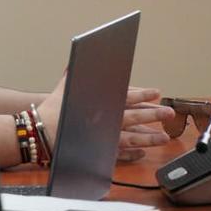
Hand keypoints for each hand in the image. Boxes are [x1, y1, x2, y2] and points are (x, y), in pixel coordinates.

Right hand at [37, 80, 173, 162]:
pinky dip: (132, 155)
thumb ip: (76, 73)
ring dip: (150, 138)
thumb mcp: (65, 85)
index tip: (156, 92)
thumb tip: (81, 55)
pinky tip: (142, 154)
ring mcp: (104, 138)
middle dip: (153, 114)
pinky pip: (120, 154)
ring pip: (132, 138)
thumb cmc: (53, 107)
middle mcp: (105, 120)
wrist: (41, 130)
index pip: (127, 96)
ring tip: (164, 138)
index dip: (143, 94)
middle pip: (135, 116)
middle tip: (168, 113)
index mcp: (100, 102)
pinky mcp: (99, 152)